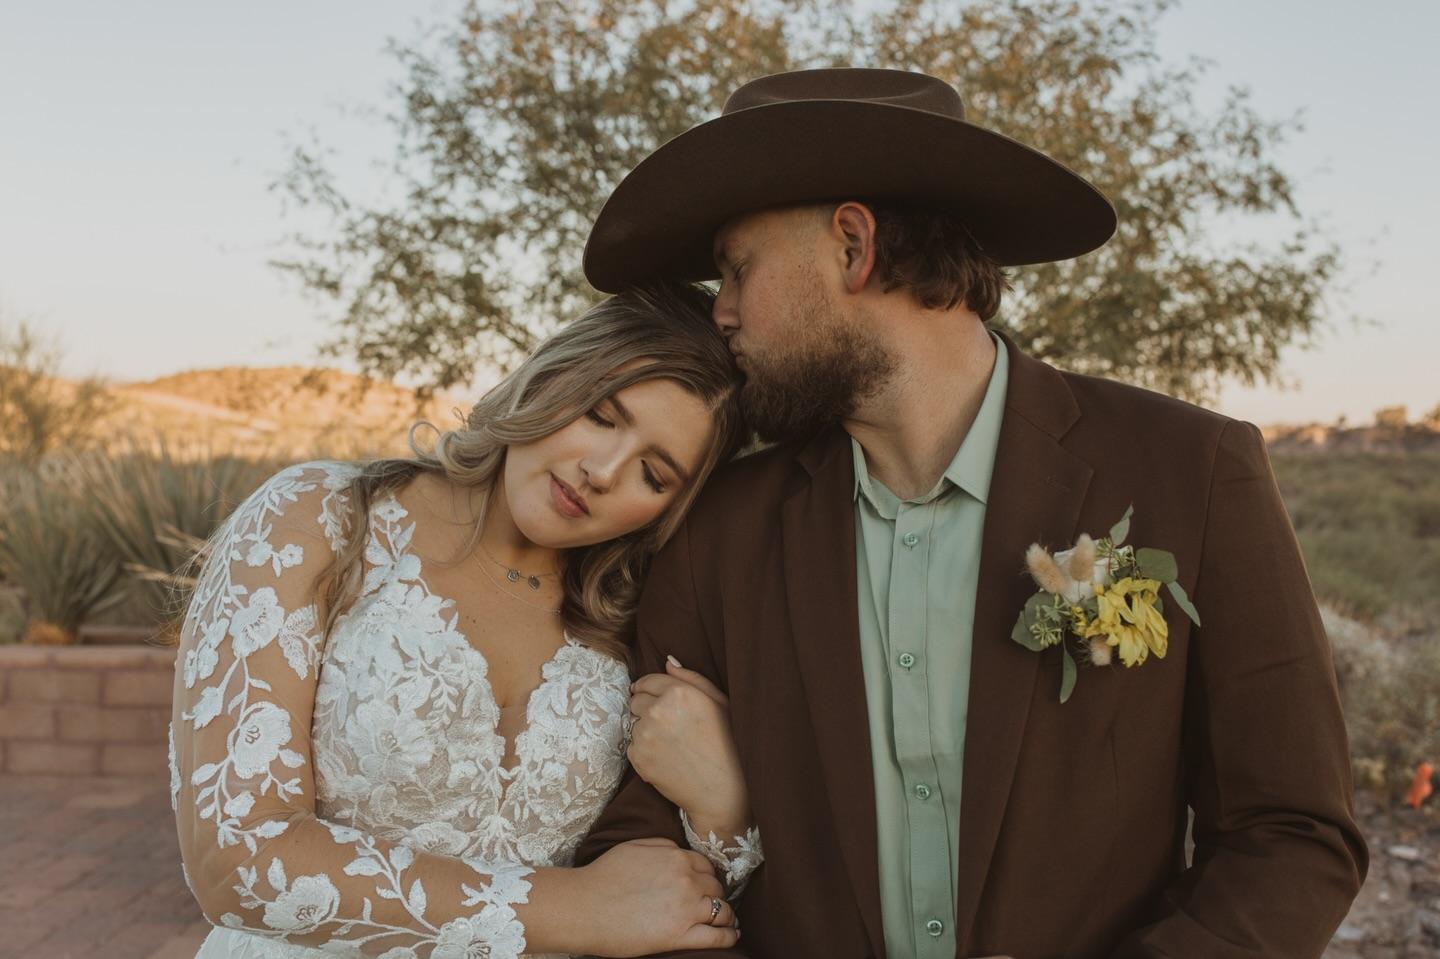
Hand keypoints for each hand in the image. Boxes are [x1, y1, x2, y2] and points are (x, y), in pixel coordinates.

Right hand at [566, 837, 739, 955]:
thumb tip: (679, 851)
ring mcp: (687, 909)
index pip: (706, 866)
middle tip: (710, 904)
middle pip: (716, 887)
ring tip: (727, 920)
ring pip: (723, 910)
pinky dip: (730, 935)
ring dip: (726, 915)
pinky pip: (719, 936)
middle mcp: (687, 881)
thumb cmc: (603, 876)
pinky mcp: (681, 936)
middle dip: (715, 894)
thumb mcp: (635, 846)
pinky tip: (732, 935)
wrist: (584, 907)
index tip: (704, 886)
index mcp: (677, 858)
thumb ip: (663, 845)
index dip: (706, 877)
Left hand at [628, 656, 749, 829]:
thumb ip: (691, 678)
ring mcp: (646, 735)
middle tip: (669, 725)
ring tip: (671, 743)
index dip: (649, 688)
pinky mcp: (638, 758)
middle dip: (647, 708)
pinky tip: (665, 757)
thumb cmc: (728, 744)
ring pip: (633, 724)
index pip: (647, 681)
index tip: (652, 696)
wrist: (722, 791)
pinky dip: (644, 750)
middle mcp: (658, 710)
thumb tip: (667, 661)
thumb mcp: (720, 703)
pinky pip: (632, 745)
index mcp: (679, 692)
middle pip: (635, 700)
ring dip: (646, 730)